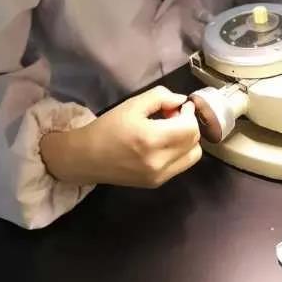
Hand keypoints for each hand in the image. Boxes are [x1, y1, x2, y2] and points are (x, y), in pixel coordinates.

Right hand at [40, 86, 201, 187]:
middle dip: (189, 125)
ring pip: (193, 156)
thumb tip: (181, 101)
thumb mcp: (133, 104)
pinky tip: (162, 143)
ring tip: (169, 131)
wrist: (86, 158)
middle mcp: (159, 162)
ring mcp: (159, 176)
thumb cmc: (108, 127)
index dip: (189, 113)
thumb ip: (161, 97)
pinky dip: (179, 152)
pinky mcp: (156, 184)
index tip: (178, 106)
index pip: (190, 128)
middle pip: (195, 142)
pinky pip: (181, 165)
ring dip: (187, 140)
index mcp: (151, 140)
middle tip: (172, 116)